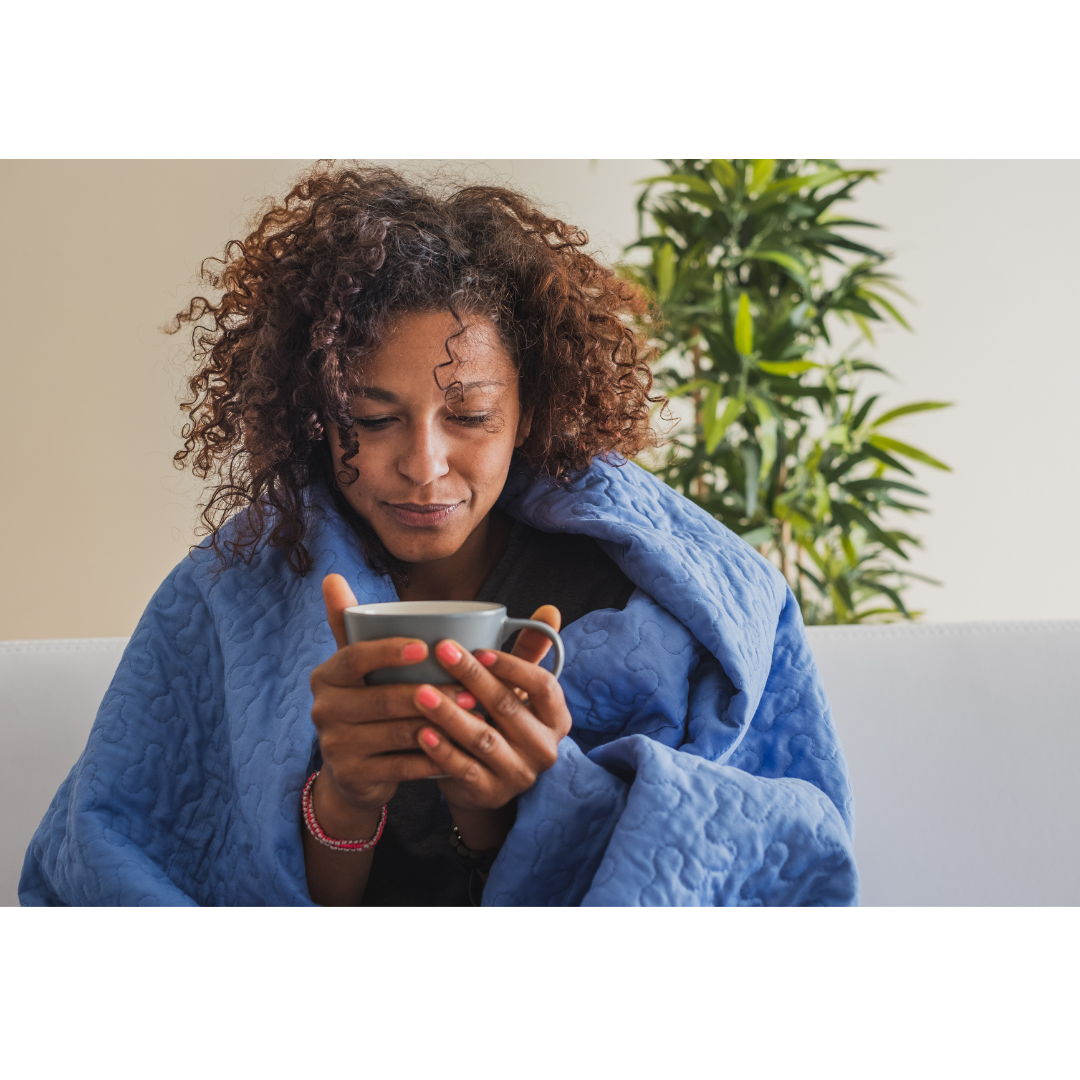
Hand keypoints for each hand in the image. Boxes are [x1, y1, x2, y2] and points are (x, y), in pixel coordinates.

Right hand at [309, 574, 471, 834]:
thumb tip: (332, 576)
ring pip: (397, 733)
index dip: (388, 651)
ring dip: (441, 726)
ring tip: (474, 717)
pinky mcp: (353, 777)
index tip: (426, 646)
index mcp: (326, 676)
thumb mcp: (356, 666)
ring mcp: (335, 746)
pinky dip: (435, 759)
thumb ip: (349, 623)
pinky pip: (402, 767)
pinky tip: (462, 751)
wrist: (352, 772)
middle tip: (471, 691)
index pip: (354, 657)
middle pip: (383, 698)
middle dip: (431, 694)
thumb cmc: (367, 703)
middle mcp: (322, 710)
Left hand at [411, 606, 571, 814]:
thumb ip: (529, 652)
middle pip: (508, 708)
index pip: (544, 686)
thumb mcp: (519, 689)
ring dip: (450, 714)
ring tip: (420, 692)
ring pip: (483, 739)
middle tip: (441, 651)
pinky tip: (420, 732)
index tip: (480, 649)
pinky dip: (442, 751)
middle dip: (472, 678)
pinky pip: (464, 769)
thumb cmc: (502, 721)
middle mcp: (544, 748)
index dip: (514, 666)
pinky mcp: (491, 794)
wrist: (486, 780)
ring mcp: (519, 774)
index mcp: (556, 718)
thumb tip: (550, 609)